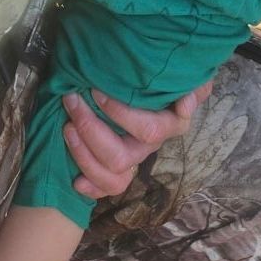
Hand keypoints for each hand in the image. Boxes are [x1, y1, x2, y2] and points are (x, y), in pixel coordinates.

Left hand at [62, 80, 213, 198]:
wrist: (148, 79)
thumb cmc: (161, 72)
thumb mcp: (182, 71)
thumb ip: (193, 85)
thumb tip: (185, 106)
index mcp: (168, 123)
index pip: (149, 130)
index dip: (121, 115)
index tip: (96, 91)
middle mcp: (149, 145)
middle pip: (123, 156)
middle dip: (92, 130)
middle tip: (72, 100)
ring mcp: (133, 158)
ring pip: (114, 176)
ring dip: (85, 156)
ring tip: (66, 128)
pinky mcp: (118, 168)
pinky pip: (107, 189)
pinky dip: (92, 188)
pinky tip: (76, 181)